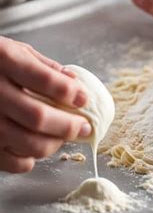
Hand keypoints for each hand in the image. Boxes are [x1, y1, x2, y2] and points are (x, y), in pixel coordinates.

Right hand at [0, 36, 91, 172]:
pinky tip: (35, 147)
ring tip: (62, 137)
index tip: (83, 99)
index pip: (44, 80)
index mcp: (4, 60)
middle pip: (38, 117)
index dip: (70, 92)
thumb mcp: (14, 50)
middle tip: (84, 127)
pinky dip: (31, 159)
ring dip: (54, 144)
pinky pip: (13, 162)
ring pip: (28, 143)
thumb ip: (45, 67)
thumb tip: (76, 84)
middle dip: (69, 126)